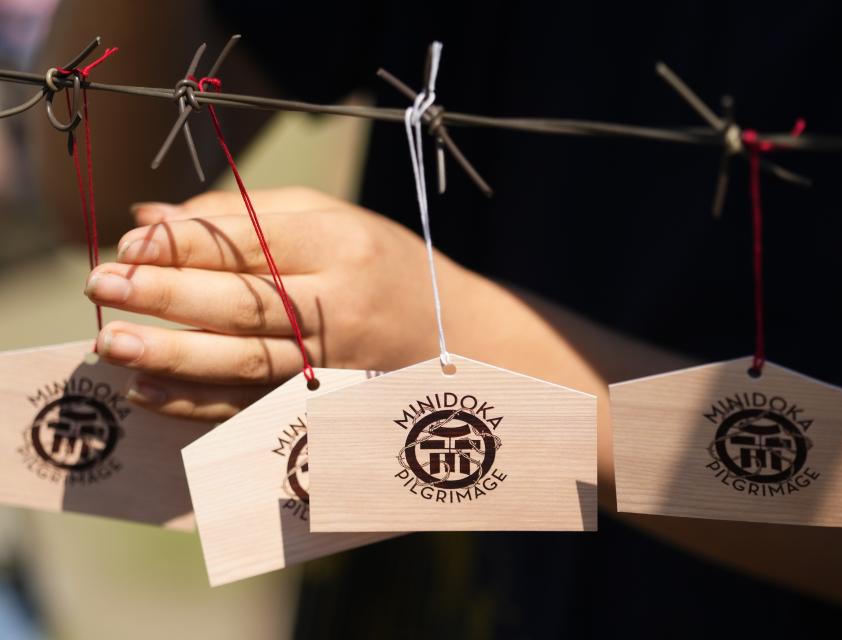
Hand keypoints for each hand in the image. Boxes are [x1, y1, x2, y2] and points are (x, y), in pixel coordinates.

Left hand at [85, 187, 481, 419]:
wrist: (461, 339)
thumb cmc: (387, 268)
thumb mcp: (334, 221)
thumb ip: (244, 216)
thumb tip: (150, 218)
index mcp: (344, 246)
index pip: (253, 241)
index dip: (186, 243)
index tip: (129, 241)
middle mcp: (342, 304)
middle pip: (245, 301)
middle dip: (167, 294)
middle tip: (102, 285)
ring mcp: (336, 362)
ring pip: (246, 362)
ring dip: (174, 357)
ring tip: (112, 344)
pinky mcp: (327, 404)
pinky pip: (257, 406)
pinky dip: (200, 404)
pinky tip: (148, 393)